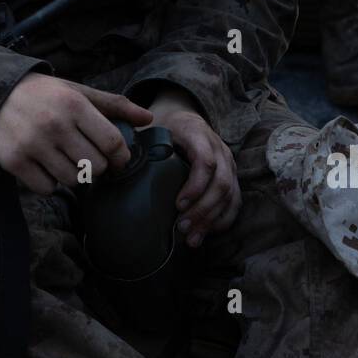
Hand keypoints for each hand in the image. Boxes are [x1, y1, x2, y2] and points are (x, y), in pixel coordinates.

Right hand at [0, 73, 152, 195]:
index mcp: (74, 104)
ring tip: (65, 159)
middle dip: (97, 166)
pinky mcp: (14, 161)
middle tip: (87, 157)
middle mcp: (54, 124)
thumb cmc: (43, 94)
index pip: (112, 143)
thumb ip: (113, 105)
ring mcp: (33, 144)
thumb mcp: (77, 92)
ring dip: (74, 175)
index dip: (121, 157)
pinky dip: (50, 182)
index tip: (117, 159)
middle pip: (95, 166)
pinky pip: (47, 188)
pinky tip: (45, 165)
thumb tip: (148, 119)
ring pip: (73, 180)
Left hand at [149, 91, 240, 246]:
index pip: (205, 161)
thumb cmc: (165, 127)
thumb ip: (142, 146)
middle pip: (221, 183)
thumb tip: (122, 167)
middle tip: (181, 227)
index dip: (195, 186)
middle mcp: (219, 148)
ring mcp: (228, 162)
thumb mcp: (153, 128)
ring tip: (191, 239)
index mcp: (197, 133)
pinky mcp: (232, 176)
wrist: (185, 117)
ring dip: (212, 220)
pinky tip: (206, 233)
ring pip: (230, 195)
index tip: (178, 205)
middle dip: (202, 209)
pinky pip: (235, 201)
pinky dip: (222, 220)